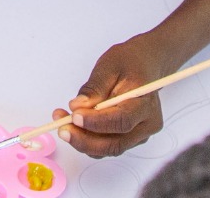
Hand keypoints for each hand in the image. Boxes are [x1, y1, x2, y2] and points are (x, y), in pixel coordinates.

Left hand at [59, 36, 165, 157]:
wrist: (145, 64)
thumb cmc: (129, 62)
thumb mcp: (110, 65)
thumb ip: (94, 88)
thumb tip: (77, 107)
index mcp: (145, 102)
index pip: (122, 120)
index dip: (96, 122)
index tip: (74, 116)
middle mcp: (147, 124)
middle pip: (115, 143)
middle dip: (84, 139)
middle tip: (61, 128)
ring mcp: (140, 134)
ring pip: (109, 148)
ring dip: (83, 140)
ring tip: (62, 123)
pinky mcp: (130, 138)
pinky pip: (107, 146)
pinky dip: (88, 140)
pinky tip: (74, 126)